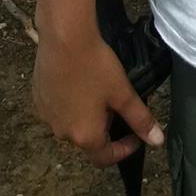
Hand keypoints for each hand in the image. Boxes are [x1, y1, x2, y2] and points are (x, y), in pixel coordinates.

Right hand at [32, 27, 164, 167]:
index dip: (124, 150)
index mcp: (85, 136)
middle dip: (104, 127)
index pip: (105, 158)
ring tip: (98, 92)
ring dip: (85, 116)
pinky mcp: (38, 100)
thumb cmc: (95, 66)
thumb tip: (157, 141)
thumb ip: (140, 120)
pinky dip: (69, 103)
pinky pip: (57, 109)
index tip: (135, 135)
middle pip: (87, 140)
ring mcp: (46, 117)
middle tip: (116, 104)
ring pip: (71, 123)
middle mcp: (62, 133)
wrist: (64, 38)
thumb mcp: (123, 93)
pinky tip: (77, 83)